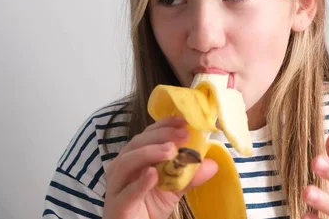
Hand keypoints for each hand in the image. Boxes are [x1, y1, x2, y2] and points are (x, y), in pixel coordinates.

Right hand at [103, 116, 217, 218]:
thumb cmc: (148, 207)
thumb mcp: (173, 189)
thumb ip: (189, 175)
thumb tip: (212, 164)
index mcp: (133, 158)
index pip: (146, 135)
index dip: (164, 126)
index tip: (183, 121)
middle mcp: (121, 169)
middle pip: (136, 144)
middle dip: (160, 136)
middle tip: (183, 135)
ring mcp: (116, 187)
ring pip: (127, 163)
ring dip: (149, 153)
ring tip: (170, 150)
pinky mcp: (117, 206)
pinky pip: (127, 192)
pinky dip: (140, 182)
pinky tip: (153, 174)